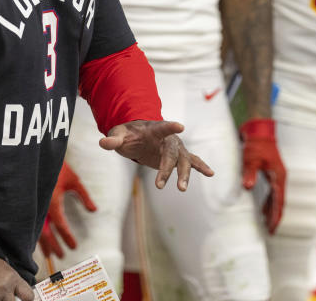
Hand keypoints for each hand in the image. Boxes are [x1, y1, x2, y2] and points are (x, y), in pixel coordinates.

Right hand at [38, 163, 96, 259]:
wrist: (37, 158)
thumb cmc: (58, 168)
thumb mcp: (74, 180)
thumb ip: (84, 196)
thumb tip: (94, 210)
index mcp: (52, 201)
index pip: (60, 225)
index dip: (67, 237)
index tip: (74, 246)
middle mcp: (40, 207)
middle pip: (46, 233)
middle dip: (54, 246)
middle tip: (63, 256)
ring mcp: (32, 206)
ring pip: (35, 231)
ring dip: (43, 244)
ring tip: (50, 255)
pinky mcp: (27, 205)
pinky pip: (30, 224)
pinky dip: (35, 235)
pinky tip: (39, 242)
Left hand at [99, 120, 213, 189]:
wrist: (139, 134)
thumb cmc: (128, 134)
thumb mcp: (118, 135)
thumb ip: (113, 139)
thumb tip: (104, 143)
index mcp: (154, 129)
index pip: (163, 128)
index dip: (171, 127)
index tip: (180, 127)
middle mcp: (169, 138)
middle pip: (172, 153)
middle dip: (168, 168)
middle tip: (160, 186)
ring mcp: (175, 147)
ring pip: (183, 160)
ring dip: (184, 174)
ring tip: (182, 189)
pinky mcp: (178, 156)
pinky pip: (192, 161)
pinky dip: (202, 166)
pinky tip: (211, 173)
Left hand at [240, 118, 285, 233]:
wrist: (260, 131)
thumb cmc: (257, 144)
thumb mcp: (251, 159)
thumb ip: (250, 173)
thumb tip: (248, 188)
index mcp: (279, 177)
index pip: (279, 201)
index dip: (276, 216)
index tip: (272, 229)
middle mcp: (280, 178)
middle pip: (279, 202)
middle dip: (275, 217)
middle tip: (271, 231)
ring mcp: (276, 175)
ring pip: (276, 198)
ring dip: (272, 210)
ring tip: (266, 223)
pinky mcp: (271, 173)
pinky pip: (272, 192)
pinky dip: (269, 202)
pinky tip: (263, 208)